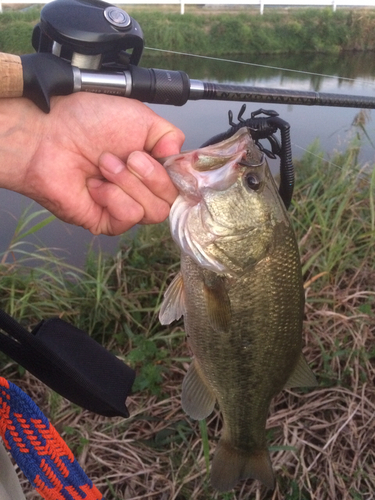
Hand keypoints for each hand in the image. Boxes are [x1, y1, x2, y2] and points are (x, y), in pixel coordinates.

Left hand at [0, 93, 183, 234]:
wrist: (51, 134)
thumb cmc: (88, 120)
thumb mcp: (143, 117)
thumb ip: (171, 137)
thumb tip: (179, 159)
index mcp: (151, 166)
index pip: (181, 184)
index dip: (177, 174)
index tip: (163, 157)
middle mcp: (140, 188)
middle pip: (170, 200)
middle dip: (150, 175)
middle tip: (126, 156)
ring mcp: (124, 206)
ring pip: (154, 211)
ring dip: (129, 183)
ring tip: (105, 166)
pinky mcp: (107, 221)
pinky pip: (130, 217)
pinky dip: (115, 198)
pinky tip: (96, 186)